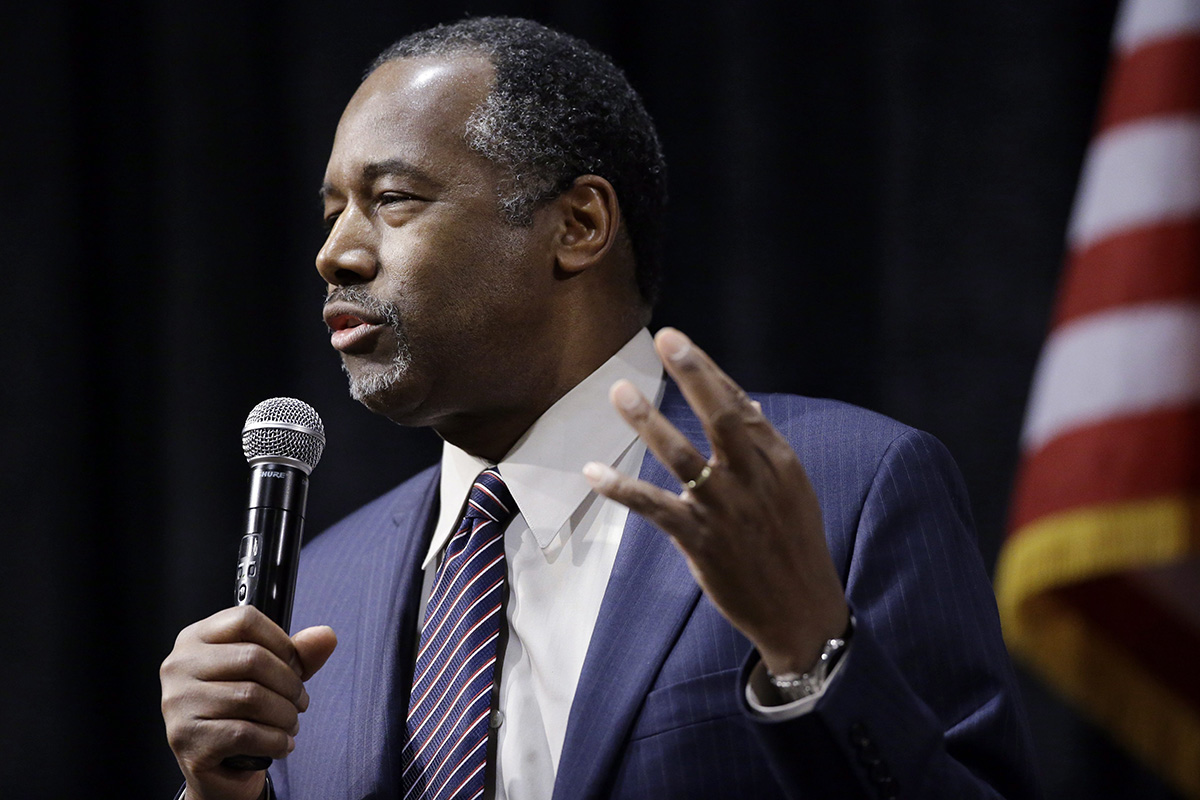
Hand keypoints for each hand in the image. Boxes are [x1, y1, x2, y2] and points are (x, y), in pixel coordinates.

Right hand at [160, 606, 336, 799]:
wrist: (216, 767)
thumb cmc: (240, 711)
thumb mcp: (271, 674)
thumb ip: (299, 652)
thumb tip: (325, 636)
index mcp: (196, 638)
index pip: (246, 619)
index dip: (282, 642)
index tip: (296, 665)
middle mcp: (179, 665)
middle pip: (253, 658)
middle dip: (290, 684)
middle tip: (300, 701)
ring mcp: (178, 702)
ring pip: (251, 697)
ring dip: (285, 715)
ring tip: (290, 723)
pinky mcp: (185, 737)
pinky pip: (244, 733)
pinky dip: (274, 740)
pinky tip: (281, 743)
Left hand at [584, 328, 848, 675]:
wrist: (801, 612)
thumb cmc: (794, 546)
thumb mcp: (793, 492)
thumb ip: (765, 448)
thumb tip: (744, 404)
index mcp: (779, 463)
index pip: (740, 406)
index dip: (708, 372)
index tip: (678, 341)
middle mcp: (753, 480)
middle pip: (722, 418)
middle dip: (694, 375)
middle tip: (666, 339)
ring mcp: (725, 510)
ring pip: (681, 456)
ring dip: (648, 422)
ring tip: (619, 392)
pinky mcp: (700, 540)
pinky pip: (654, 507)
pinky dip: (621, 489)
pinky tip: (591, 472)